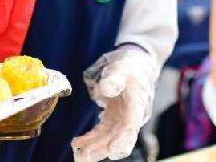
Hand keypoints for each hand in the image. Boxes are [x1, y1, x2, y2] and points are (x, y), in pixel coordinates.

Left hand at [72, 46, 158, 161]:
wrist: (138, 63)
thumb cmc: (129, 65)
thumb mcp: (121, 67)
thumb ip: (114, 78)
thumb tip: (105, 89)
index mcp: (137, 103)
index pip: (131, 125)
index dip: (122, 140)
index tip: (111, 151)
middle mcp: (133, 115)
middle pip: (119, 137)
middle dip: (102, 148)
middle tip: (83, 157)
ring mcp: (124, 117)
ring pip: (110, 137)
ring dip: (95, 146)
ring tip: (77, 153)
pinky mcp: (116, 117)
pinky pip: (104, 131)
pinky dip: (92, 137)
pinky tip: (78, 142)